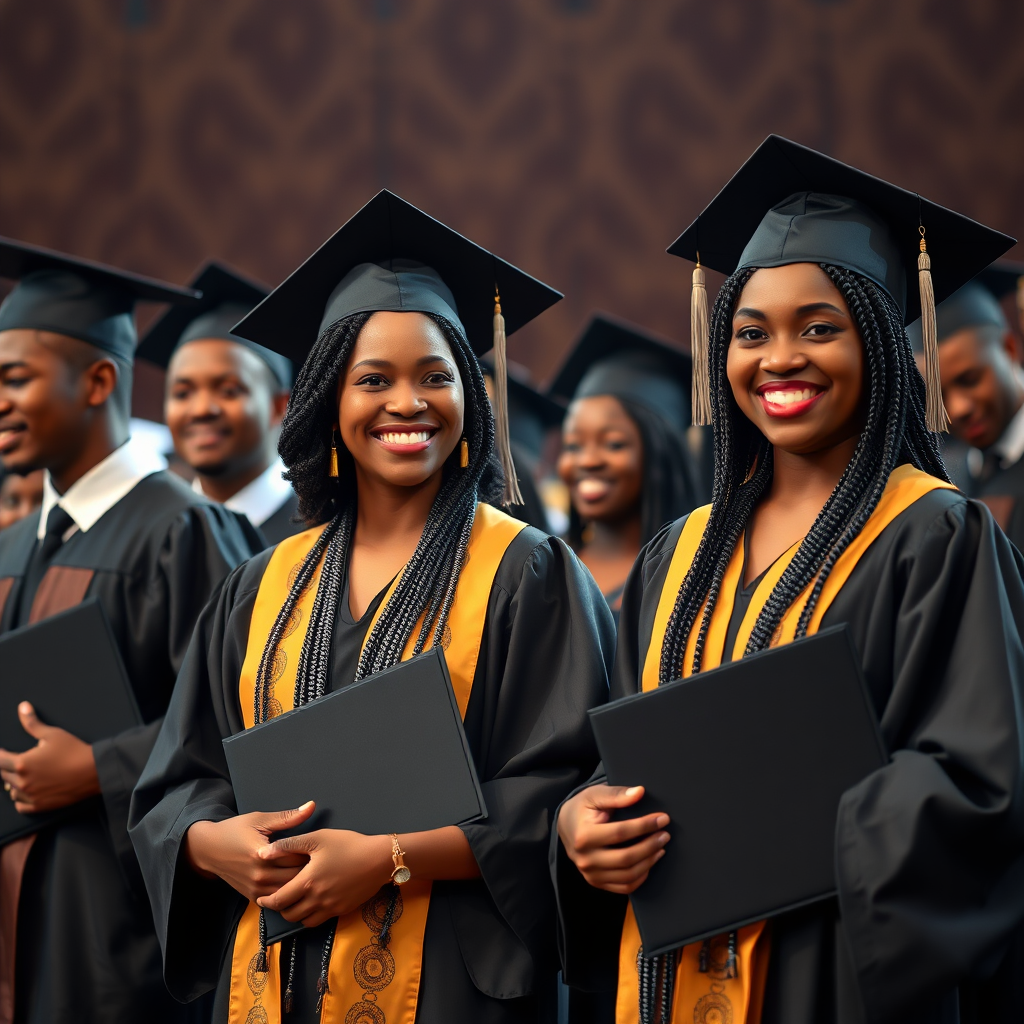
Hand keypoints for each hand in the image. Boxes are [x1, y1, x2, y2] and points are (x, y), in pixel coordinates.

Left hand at [0, 702, 99, 812]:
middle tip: (17, 761)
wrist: (93, 772)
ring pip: (11, 790)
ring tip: (23, 775)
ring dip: (13, 782)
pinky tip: (27, 790)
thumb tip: (22, 707)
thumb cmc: (73, 751)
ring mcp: (30, 795)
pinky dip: (20, 798)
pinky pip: (20, 804)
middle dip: (7, 767)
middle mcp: (22, 782)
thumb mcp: (53, 734)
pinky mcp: (39, 805)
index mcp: (23, 763)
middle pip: (3, 775)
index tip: (1, 752)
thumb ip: (32, 723)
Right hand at [185, 802, 314, 901]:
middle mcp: (259, 875)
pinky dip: (288, 892)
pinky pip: (277, 900)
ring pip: (289, 892)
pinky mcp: (252, 897)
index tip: (319, 847)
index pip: (297, 857)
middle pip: (295, 877)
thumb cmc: (235, 830)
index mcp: (262, 854)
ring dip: (300, 883)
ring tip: (309, 871)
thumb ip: (288, 817)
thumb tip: (311, 805)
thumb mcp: (260, 819)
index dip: (311, 852)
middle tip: (319, 860)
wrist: (208, 849)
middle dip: (309, 869)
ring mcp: (255, 889)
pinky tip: (295, 882)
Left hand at [256, 829, 393, 927]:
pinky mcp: (342, 911)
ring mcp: (330, 908)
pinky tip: (312, 904)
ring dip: (295, 915)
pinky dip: (310, 916)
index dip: (267, 902)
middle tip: (276, 900)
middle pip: (289, 914)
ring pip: (304, 921)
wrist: (379, 859)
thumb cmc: (348, 844)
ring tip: (293, 903)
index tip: (261, 899)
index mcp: (307, 882)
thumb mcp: (317, 838)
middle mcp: (316, 900)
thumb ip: (288, 845)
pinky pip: (319, 921)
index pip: (279, 900)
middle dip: (279, 909)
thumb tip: (262, 853)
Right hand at [557, 784, 668, 894]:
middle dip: (650, 846)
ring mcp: (590, 874)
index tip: (662, 818)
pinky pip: (624, 887)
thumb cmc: (582, 807)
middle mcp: (586, 859)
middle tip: (665, 835)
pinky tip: (649, 863)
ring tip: (660, 847)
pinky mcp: (596, 882)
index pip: (620, 833)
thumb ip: (616, 794)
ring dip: (649, 862)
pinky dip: (641, 877)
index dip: (644, 826)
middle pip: (626, 858)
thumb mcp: (595, 794)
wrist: (566, 825)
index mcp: (584, 836)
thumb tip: (639, 792)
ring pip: (628, 875)